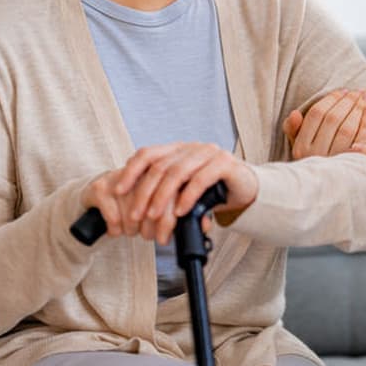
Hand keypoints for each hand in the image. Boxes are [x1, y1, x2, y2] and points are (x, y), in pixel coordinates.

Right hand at [81, 167, 167, 240]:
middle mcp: (139, 173)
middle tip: (143, 231)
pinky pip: (114, 220)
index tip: (163, 239)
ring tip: (128, 227)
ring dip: (130, 231)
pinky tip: (115, 227)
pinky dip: (115, 230)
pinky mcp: (100, 188)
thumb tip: (168, 236)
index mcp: (158, 174)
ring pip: (132, 219)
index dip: (166, 226)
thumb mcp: (153, 200)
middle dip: (147, 231)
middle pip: (150, 215)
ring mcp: (119, 179)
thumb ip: (167, 212)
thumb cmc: (131, 198)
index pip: (168, 203)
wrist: (101, 187)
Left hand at [109, 142, 258, 243]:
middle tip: (135, 216)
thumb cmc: (212, 191)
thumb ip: (165, 195)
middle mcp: (191, 148)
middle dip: (143, 193)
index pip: (147, 153)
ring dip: (162, 197)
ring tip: (153, 217)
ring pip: (177, 172)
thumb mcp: (184, 191)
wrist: (246, 189)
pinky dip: (187, 197)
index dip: (130, 171)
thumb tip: (139, 215)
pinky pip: (201, 179)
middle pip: (159, 166)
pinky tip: (179, 211)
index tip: (118, 190)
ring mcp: (209, 153)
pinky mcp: (225, 163)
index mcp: (178, 150)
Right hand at [282, 88, 365, 158]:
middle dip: (348, 101)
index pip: (316, 114)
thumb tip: (295, 113)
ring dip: (359, 109)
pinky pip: (362, 139)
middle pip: (333, 119)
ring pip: (347, 128)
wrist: (330, 188)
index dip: (331, 99)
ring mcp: (335, 160)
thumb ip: (293, 129)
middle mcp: (316, 154)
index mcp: (301, 147)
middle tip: (358, 92)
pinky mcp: (352, 164)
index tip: (343, 91)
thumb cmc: (313, 158)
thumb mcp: (297, 145)